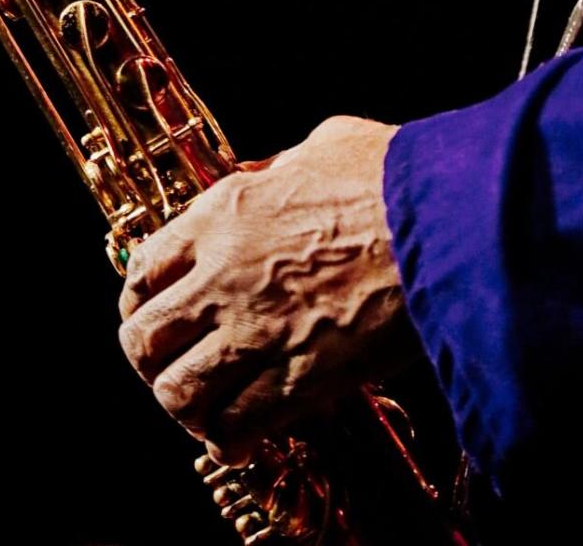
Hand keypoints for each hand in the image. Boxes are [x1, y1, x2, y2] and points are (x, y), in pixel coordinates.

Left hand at [116, 114, 417, 463]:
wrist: (444, 221)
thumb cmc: (392, 175)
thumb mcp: (323, 145)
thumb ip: (283, 168)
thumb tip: (278, 175)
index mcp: (223, 213)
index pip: (142, 268)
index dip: (138, 299)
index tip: (150, 311)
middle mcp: (223, 275)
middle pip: (143, 339)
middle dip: (149, 359)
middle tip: (169, 366)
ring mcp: (256, 331)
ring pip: (178, 393)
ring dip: (184, 405)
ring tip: (201, 407)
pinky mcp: (298, 378)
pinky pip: (236, 425)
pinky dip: (229, 437)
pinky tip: (239, 435)